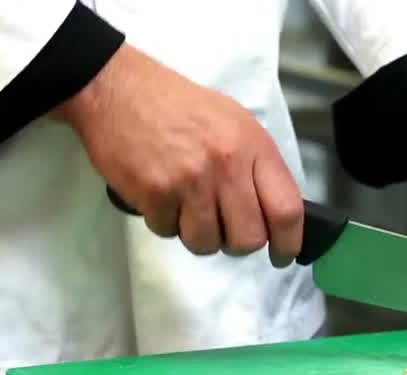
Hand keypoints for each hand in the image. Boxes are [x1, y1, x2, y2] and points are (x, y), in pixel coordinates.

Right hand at [53, 44, 303, 266]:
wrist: (117, 88)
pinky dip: (165, 222)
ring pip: (207, 243)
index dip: (289, 242)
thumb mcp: (234, 122)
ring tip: (187, 206)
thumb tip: (274, 214)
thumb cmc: (178, 106)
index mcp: (253, 145)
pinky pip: (169, 232)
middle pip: (248, 238)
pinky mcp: (155, 193)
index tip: (283, 255)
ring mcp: (190, 181)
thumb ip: (256, 166)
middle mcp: (226, 164)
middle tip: (224, 228)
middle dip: (237, 243)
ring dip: (198, 235)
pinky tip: (161, 195)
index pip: (286, 209)